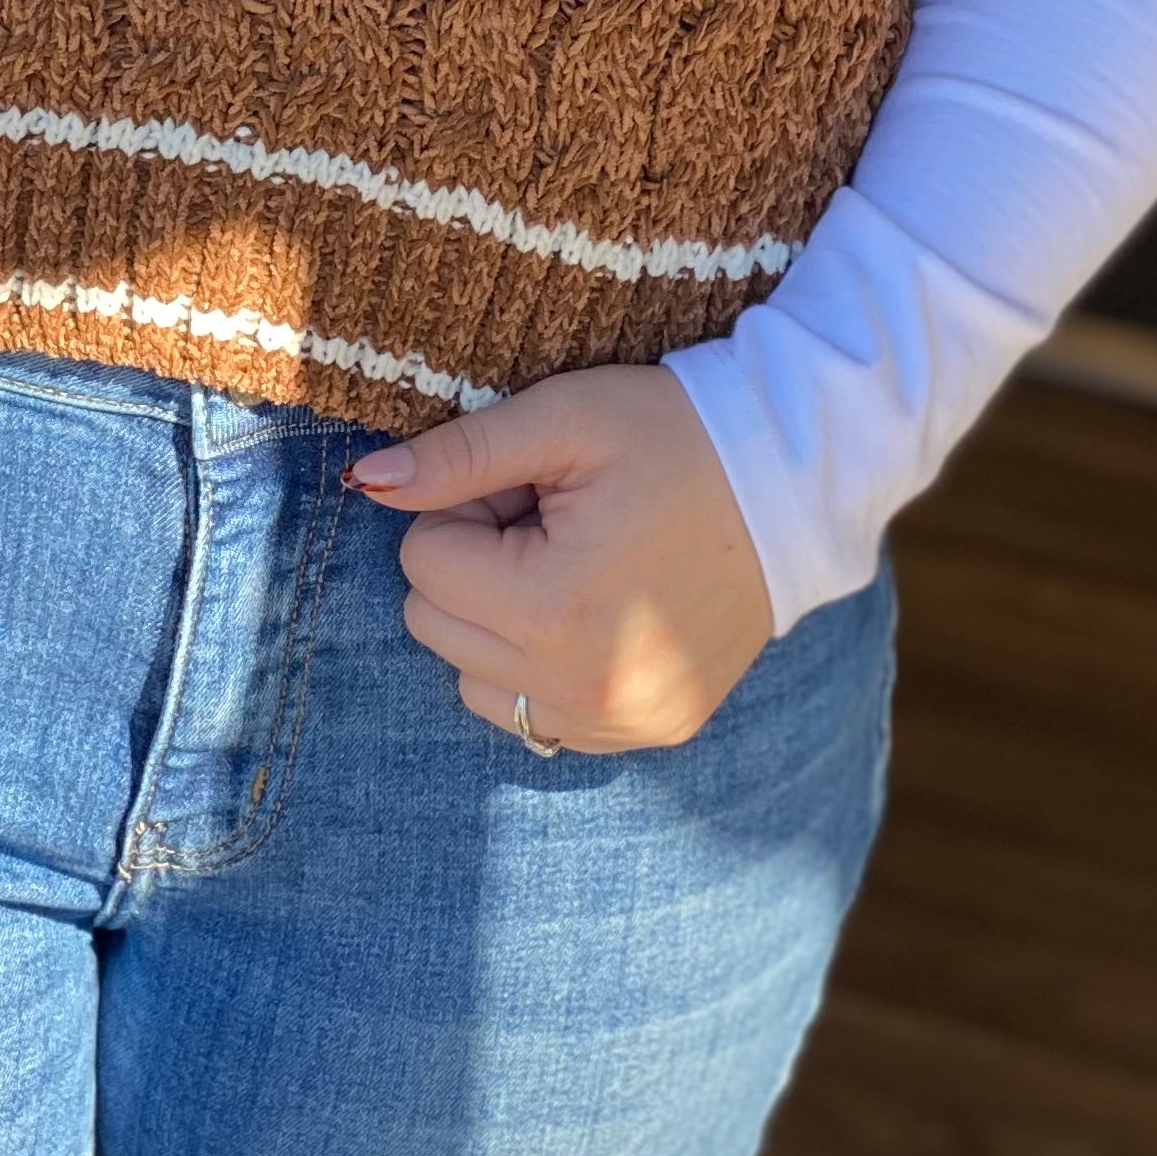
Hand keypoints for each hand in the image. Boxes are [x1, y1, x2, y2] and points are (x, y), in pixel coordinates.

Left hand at [350, 363, 776, 753]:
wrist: (793, 482)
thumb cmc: (673, 434)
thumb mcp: (564, 419)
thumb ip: (457, 455)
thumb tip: (364, 481)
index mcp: (555, 608)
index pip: (423, 561)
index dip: (466, 508)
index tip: (528, 485)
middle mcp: (581, 689)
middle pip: (435, 626)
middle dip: (475, 564)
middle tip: (550, 519)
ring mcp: (617, 723)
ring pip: (473, 681)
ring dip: (499, 620)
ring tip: (573, 561)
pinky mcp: (646, 736)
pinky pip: (535, 717)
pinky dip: (541, 665)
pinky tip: (598, 608)